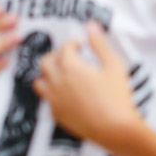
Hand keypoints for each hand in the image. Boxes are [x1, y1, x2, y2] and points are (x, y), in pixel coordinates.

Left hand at [33, 22, 141, 148]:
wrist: (115, 129)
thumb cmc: (116, 97)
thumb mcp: (113, 65)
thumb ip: (99, 44)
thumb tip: (91, 26)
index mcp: (70, 66)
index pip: (64, 48)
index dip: (72, 44)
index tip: (80, 45)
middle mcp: (56, 81)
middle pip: (45, 62)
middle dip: (56, 56)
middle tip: (70, 58)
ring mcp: (54, 100)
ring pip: (39, 81)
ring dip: (48, 75)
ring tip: (63, 75)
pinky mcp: (56, 115)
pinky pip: (47, 100)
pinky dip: (53, 93)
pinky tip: (67, 95)